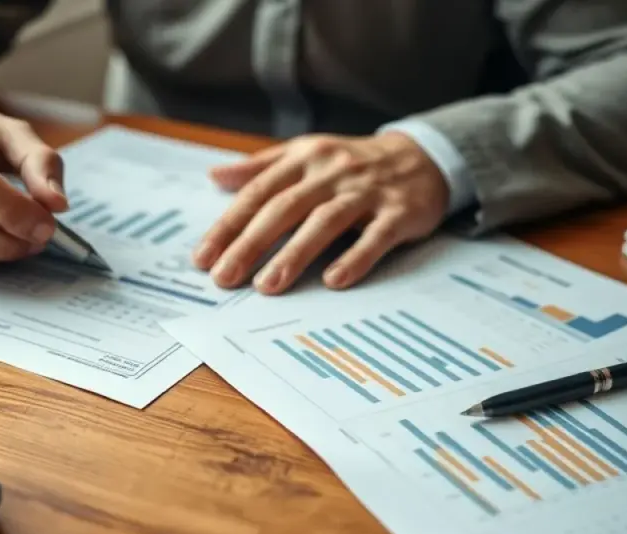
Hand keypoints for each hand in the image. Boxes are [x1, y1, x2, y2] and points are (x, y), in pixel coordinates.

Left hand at [192, 132, 449, 293]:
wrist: (423, 156)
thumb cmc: (352, 163)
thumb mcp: (306, 155)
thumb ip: (261, 167)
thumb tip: (214, 176)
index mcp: (304, 159)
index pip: (258, 193)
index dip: (229, 225)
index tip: (203, 257)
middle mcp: (332, 172)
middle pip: (284, 208)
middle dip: (251, 244)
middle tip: (225, 278)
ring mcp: (367, 191)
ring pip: (325, 221)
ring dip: (294, 254)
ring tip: (267, 285)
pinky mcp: (400, 212)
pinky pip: (376, 237)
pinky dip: (356, 258)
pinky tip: (334, 281)